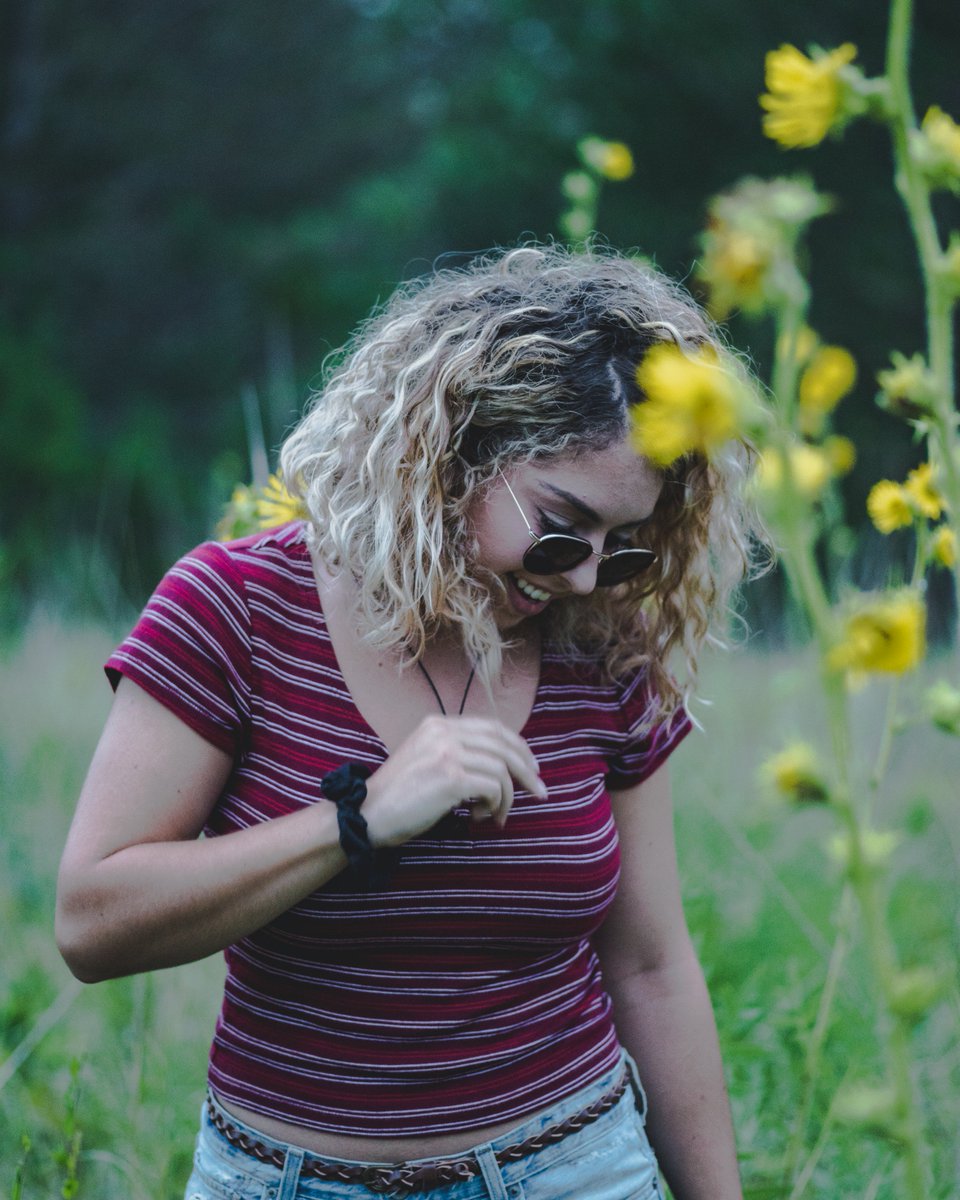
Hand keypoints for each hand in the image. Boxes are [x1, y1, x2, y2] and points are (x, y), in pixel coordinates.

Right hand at [361, 715, 545, 846]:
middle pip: (503, 744)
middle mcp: (443, 732)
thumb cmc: (397, 798)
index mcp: (437, 724)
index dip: (518, 747)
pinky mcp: (450, 777)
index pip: (492, 727)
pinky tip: (482, 818)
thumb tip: (501, 767)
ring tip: (496, 816)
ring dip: (507, 797)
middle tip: (539, 792)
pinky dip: (496, 805)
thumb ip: (456, 754)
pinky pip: (493, 787)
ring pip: (501, 768)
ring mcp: (446, 752)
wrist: (366, 815)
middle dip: (527, 770)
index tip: (532, 768)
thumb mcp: (426, 761)